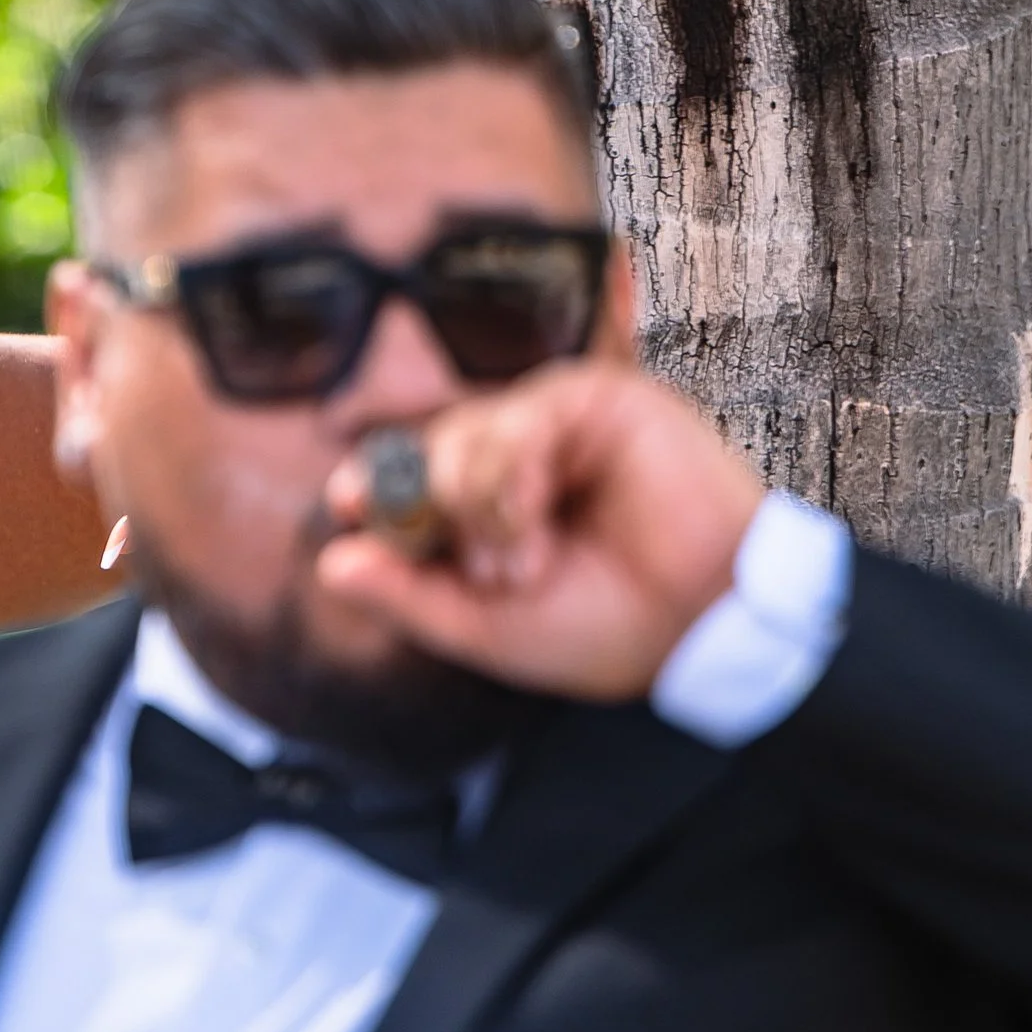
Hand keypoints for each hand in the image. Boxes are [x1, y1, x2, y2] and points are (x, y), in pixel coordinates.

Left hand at [318, 364, 764, 700]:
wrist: (702, 625)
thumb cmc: (604, 630)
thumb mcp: (484, 626)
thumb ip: (408, 595)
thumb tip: (329, 566)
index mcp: (487, 508)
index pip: (407, 479)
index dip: (372, 485)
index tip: (348, 502)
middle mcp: (518, 459)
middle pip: (427, 448)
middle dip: (435, 509)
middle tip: (487, 575)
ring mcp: (558, 424)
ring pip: (467, 429)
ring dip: (480, 504)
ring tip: (524, 566)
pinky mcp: (600, 400)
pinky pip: (521, 415)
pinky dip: (510, 474)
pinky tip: (535, 521)